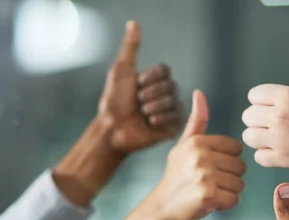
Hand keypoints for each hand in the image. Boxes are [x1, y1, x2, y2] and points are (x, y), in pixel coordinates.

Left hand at [98, 21, 181, 152]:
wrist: (113, 128)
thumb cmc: (114, 101)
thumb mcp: (121, 71)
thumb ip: (130, 48)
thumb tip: (133, 23)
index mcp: (156, 80)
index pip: (164, 70)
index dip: (150, 78)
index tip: (137, 85)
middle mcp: (166, 94)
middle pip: (170, 85)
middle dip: (149, 94)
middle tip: (137, 103)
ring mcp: (170, 110)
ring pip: (172, 101)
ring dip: (152, 107)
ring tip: (141, 114)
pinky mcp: (173, 126)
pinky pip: (175, 117)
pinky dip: (159, 118)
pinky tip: (149, 123)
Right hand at [143, 90, 245, 219]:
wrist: (160, 207)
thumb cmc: (176, 177)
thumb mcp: (183, 146)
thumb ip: (197, 122)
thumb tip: (199, 93)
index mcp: (198, 142)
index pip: (236, 149)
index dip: (227, 161)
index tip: (211, 168)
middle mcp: (201, 156)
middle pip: (240, 167)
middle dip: (229, 178)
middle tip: (209, 183)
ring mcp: (204, 176)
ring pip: (239, 184)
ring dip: (228, 192)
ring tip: (209, 192)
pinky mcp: (208, 195)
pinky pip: (234, 199)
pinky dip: (225, 205)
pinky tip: (210, 203)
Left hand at [242, 39, 288, 189]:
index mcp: (288, 95)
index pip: (253, 95)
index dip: (261, 101)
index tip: (273, 107)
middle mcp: (280, 115)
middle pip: (247, 115)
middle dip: (257, 119)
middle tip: (273, 124)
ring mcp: (279, 138)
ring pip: (248, 136)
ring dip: (258, 138)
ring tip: (273, 138)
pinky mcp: (282, 158)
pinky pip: (258, 157)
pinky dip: (265, 156)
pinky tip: (279, 151)